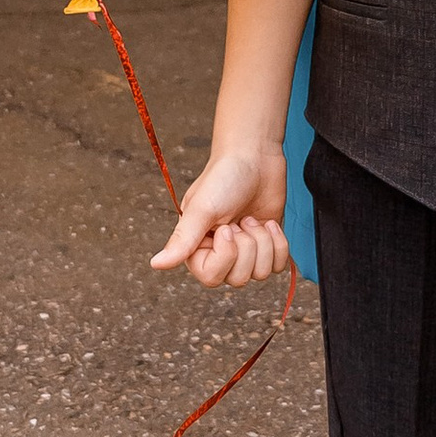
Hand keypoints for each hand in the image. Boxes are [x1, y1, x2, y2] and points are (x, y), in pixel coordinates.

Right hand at [151, 141, 292, 289]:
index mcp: (196, 247)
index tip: (227, 227)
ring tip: (251, 219)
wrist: (255, 157)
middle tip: (240, 220)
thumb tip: (156, 264)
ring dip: (263, 242)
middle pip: (238, 279)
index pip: (211, 276)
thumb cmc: (224, 178)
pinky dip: (278, 243)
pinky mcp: (267, 246)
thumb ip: (182, 240)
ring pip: (260, 274)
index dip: (226, 255)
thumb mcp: (201, 208)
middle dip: (247, 246)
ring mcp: (245, 251)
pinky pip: (278, 265)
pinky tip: (268, 223)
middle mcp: (219, 253)